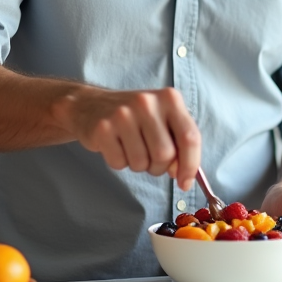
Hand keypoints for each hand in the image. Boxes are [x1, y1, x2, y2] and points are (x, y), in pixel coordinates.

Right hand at [57, 87, 200, 190]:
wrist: (91, 105)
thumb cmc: (135, 118)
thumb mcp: (162, 121)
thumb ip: (179, 144)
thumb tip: (182, 174)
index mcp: (170, 98)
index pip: (190, 137)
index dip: (191, 165)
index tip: (185, 182)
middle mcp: (147, 102)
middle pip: (165, 155)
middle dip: (159, 166)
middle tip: (150, 158)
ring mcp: (123, 114)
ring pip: (142, 163)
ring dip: (139, 165)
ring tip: (131, 148)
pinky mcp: (103, 128)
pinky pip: (119, 163)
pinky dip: (119, 162)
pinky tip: (116, 146)